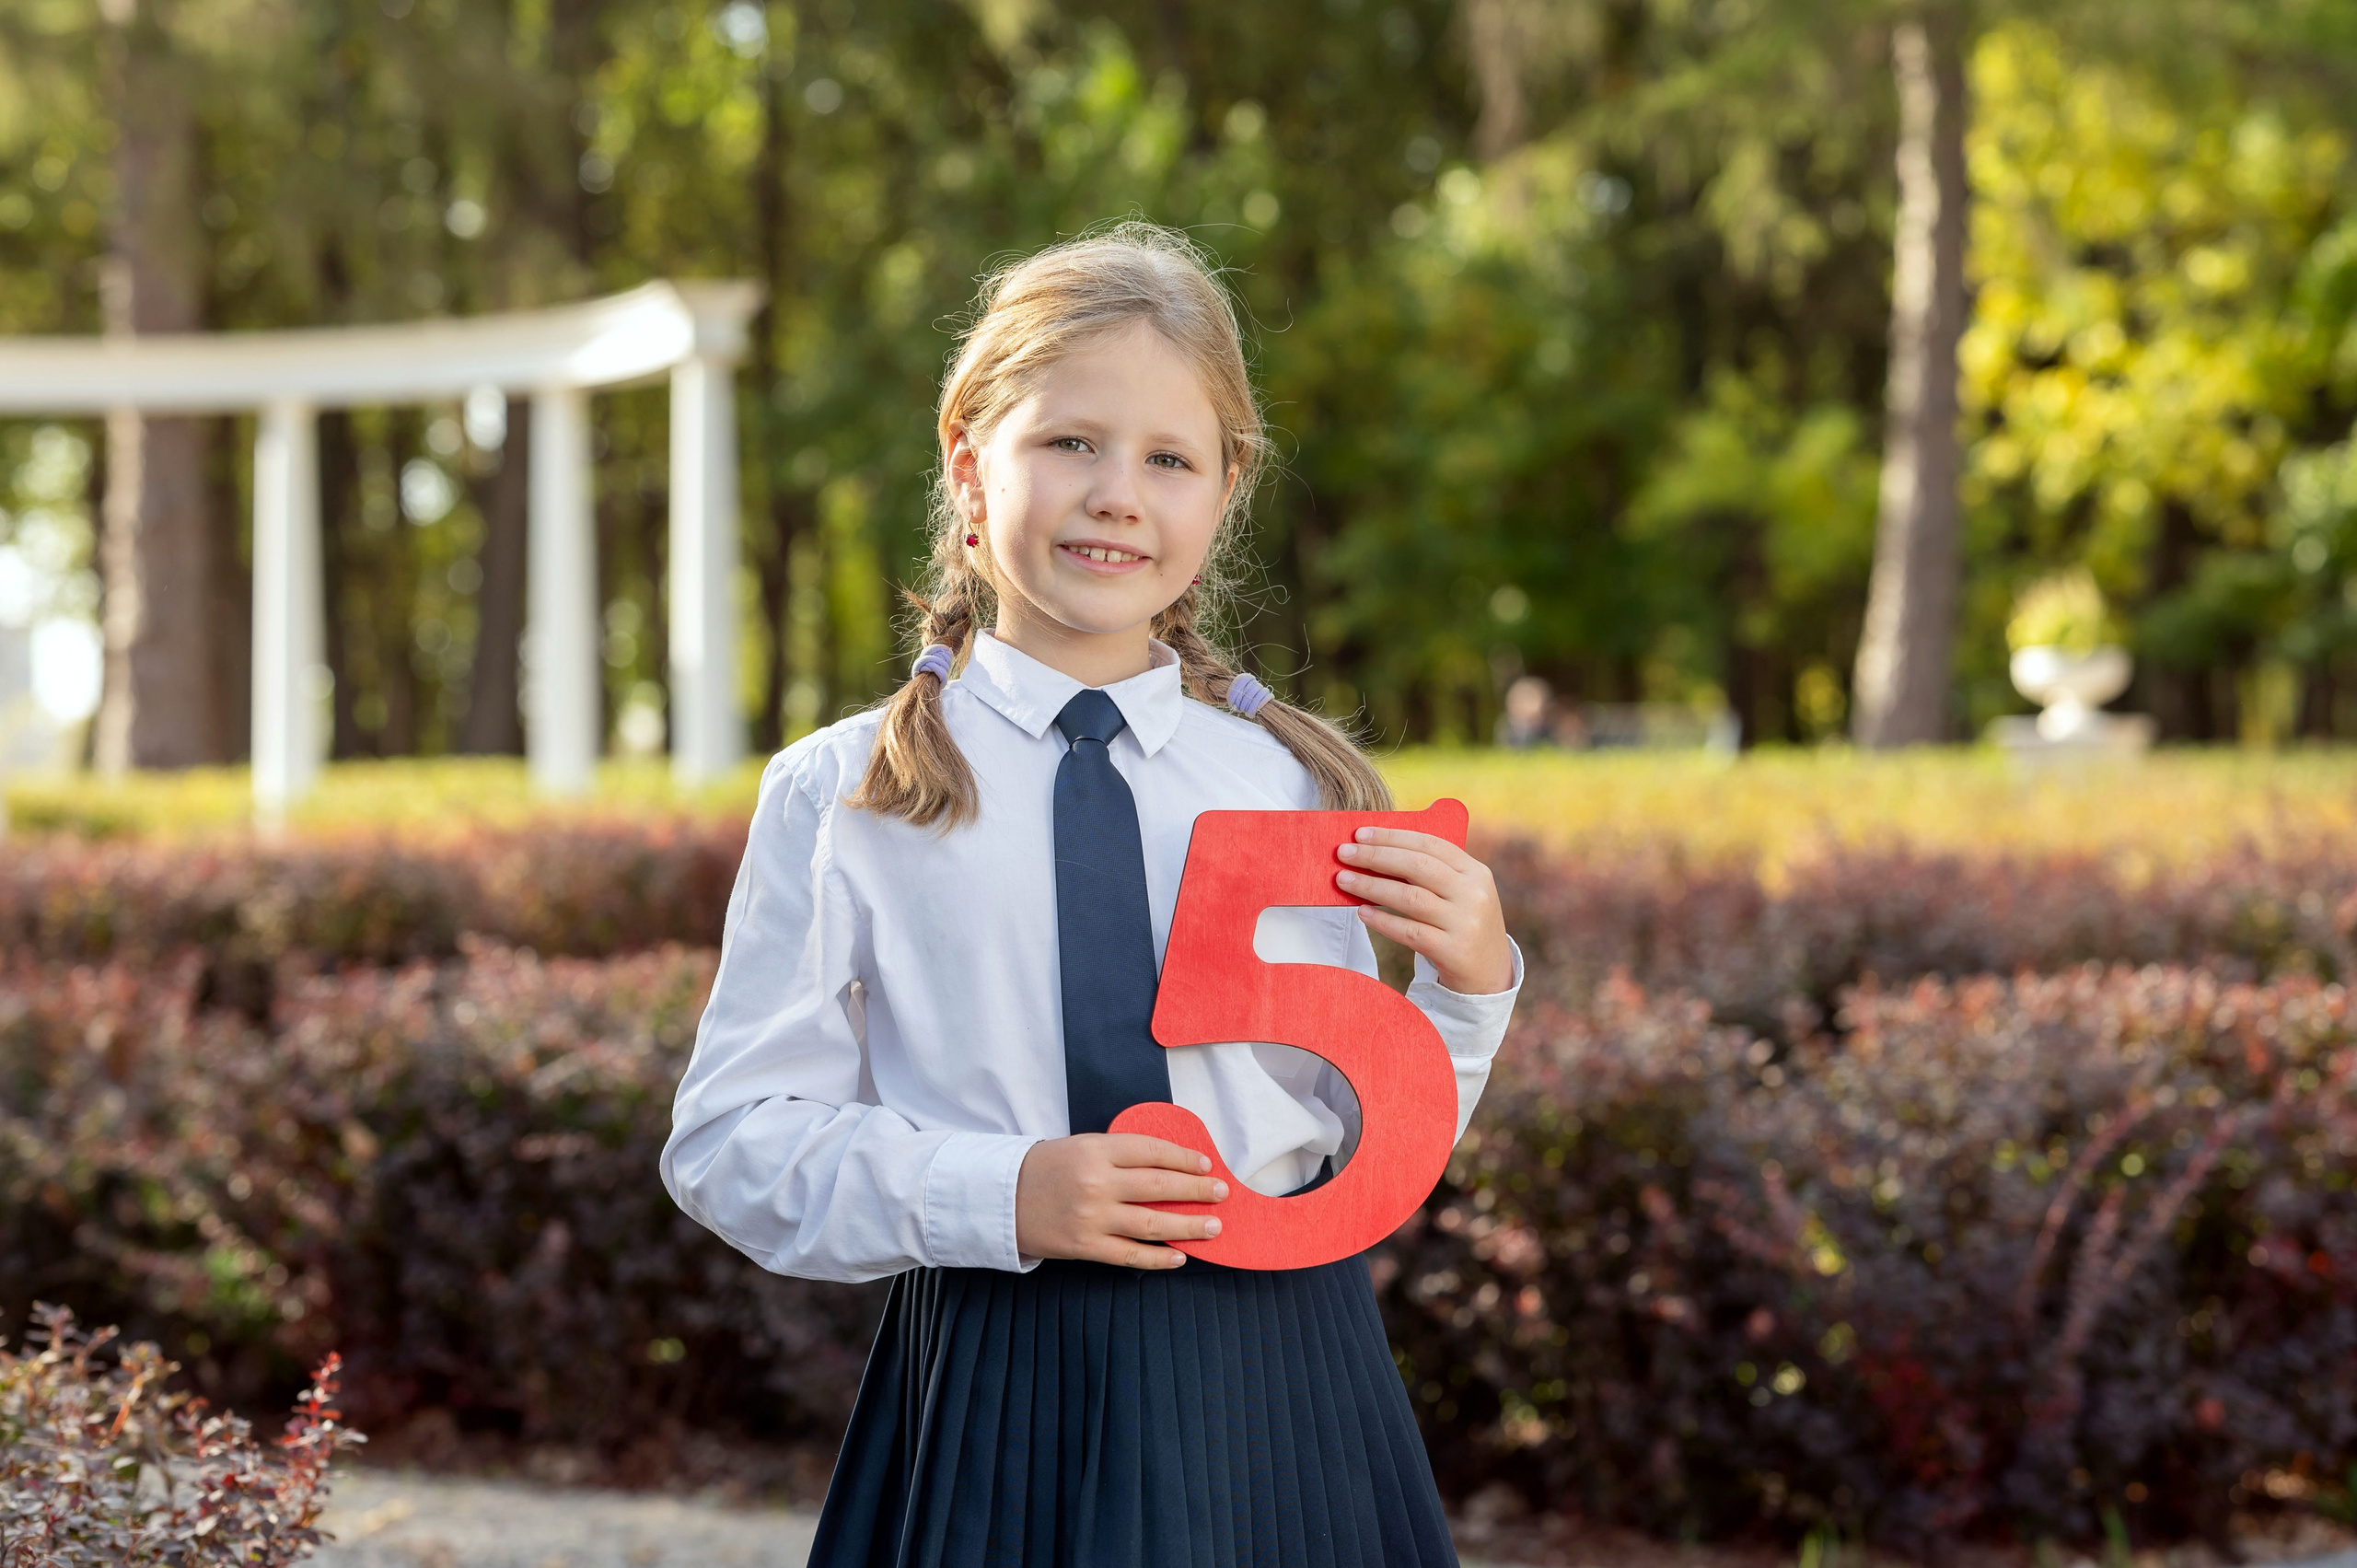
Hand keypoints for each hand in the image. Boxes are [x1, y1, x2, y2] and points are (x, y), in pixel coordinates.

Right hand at [1014, 1134, 1227, 1268]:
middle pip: (1160, 1186)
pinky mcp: (1085, 1246)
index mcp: (1096, 1149)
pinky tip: (1180, 1256)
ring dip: (1188, 1225)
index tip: (1205, 1164)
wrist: (1000, 1198)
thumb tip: (1169, 1166)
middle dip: (1197, 1190)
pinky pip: (1131, 1255)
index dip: (1184, 1157)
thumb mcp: (1080, 1146)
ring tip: (1213, 1226)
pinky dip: (1159, 1257)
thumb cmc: (1045, 1169)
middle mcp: (1097, 1182)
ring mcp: (1092, 1217)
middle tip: (1222, 1192)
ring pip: (1152, 1222)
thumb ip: (1120, 1155)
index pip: (1153, 1151)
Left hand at [1335, 827, 1514, 994]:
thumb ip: (1432, 873)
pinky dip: (1383, 921)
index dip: (1393, 837)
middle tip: (1344, 853)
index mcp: (1475, 872)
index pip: (1430, 844)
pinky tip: (1362, 913)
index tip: (1361, 833)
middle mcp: (1473, 894)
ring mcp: (1465, 923)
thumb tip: (1376, 851)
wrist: (1490, 976)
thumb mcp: (1461, 893)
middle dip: (1376, 856)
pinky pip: (1409, 931)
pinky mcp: (1453, 950)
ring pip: (1410, 898)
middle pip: (1417, 866)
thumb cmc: (1464, 926)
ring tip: (1344, 880)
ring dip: (1372, 886)